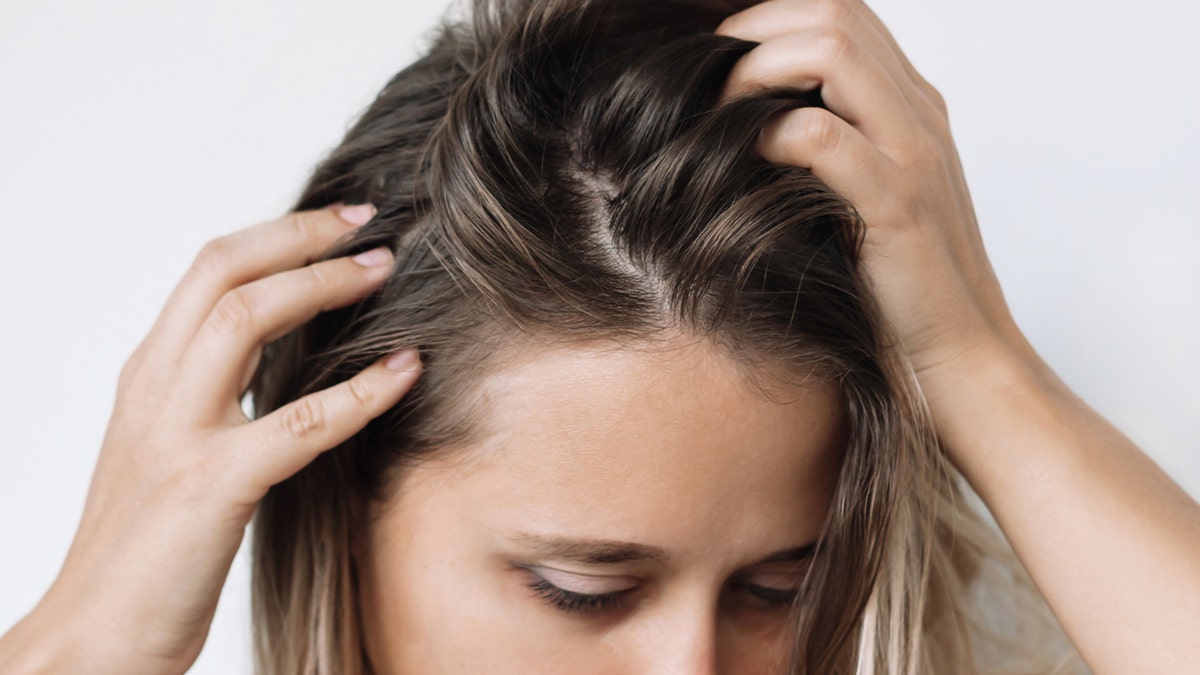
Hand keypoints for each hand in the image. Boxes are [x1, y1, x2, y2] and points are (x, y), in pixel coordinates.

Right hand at [0, 204, 421, 673]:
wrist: (92, 637)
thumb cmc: (145, 549)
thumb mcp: (168, 448)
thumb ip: (209, 394)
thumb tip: (280, 354)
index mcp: (147, 376)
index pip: (209, 270)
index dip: (277, 234)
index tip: (338, 221)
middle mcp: (154, 389)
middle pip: (223, 271)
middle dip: (300, 235)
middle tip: (369, 221)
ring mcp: (177, 435)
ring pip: (246, 321)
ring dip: (324, 286)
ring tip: (384, 271)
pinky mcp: (210, 488)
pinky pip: (296, 425)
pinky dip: (358, 392)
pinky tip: (405, 371)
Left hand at [717, 0, 1025, 383]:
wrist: (958, 360)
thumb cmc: (893, 288)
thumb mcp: (860, 199)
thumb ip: (825, 152)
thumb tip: (739, 124)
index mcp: (911, 105)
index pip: (841, 12)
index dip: (769, 19)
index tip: (715, 60)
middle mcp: (918, 113)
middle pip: (834, 11)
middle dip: (753, 29)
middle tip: (704, 76)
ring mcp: (913, 154)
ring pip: (833, 49)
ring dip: (756, 67)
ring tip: (717, 110)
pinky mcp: (898, 205)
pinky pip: (822, 136)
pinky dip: (767, 134)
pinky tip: (742, 159)